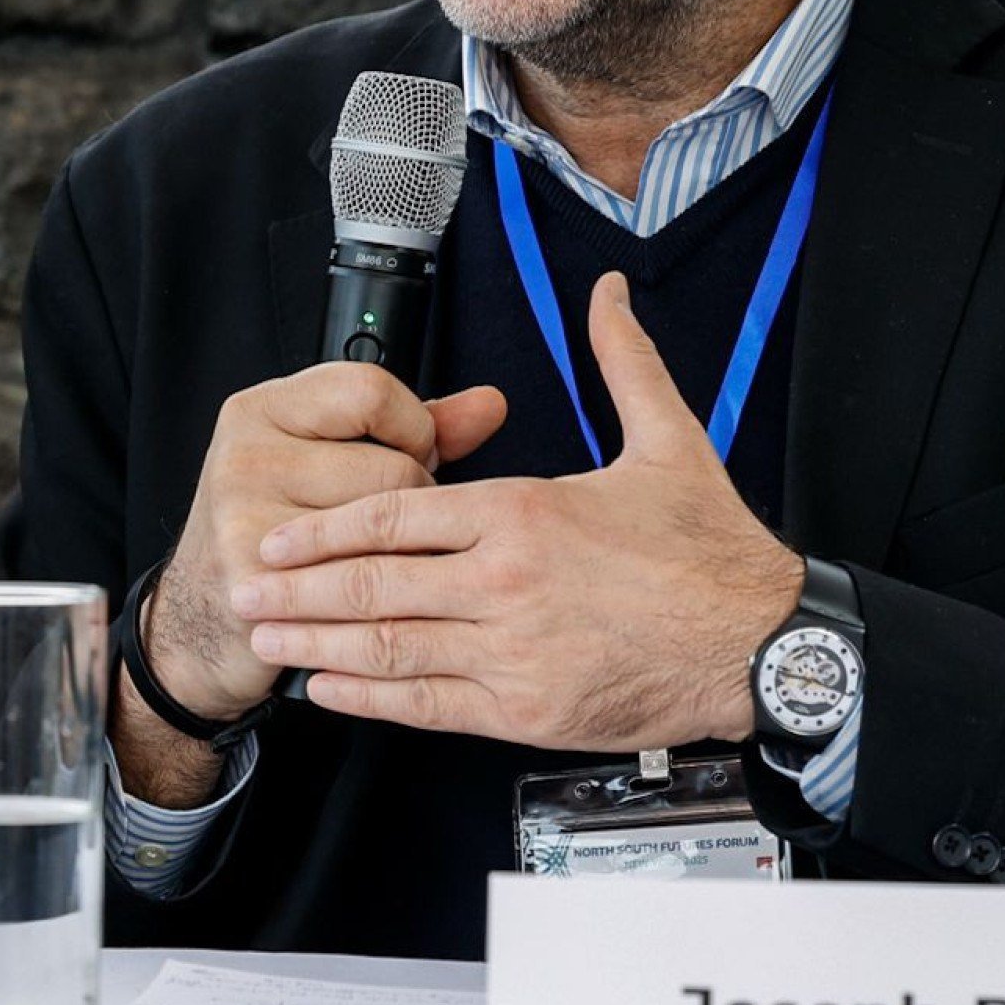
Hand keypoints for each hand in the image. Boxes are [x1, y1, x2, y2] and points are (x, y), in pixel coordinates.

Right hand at [141, 364, 506, 719]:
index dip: (413, 427)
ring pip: (387, 529)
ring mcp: (245, 519)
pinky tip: (367, 600)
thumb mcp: (332, 457)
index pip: (372, 390)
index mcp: (262, 409)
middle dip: (414, 503)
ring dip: (404, 553)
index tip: (412, 453)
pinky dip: (384, 598)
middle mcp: (246, 455)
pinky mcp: (257, 583)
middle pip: (393, 468)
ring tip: (375, 560)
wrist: (200, 623)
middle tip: (388, 524)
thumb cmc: (279, 529)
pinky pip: (366, 584)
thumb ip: (416, 427)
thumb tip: (490, 404)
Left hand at [236, 272, 805, 748]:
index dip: (328, 528)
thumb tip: (609, 295)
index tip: (284, 533)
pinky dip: (370, 698)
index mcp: (526, 513)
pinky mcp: (527, 710)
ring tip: (265, 638)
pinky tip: (330, 689)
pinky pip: (428, 704)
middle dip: (300, 588)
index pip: (399, 517)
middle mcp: (507, 583)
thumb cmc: (712, 550)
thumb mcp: (669, 440)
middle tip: (244, 586)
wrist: (759, 642)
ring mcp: (513, 653)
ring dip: (318, 643)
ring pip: (389, 648)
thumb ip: (624, 362)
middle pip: (375, 585)